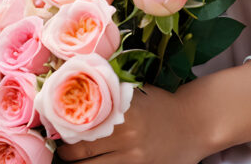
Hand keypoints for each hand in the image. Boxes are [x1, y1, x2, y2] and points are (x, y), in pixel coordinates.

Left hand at [56, 83, 205, 163]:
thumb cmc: (163, 104)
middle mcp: (126, 135)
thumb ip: (113, 95)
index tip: (55, 129)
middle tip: (60, 149)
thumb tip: (78, 93)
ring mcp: (133, 158)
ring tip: (71, 159)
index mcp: (123, 110)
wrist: (195, 123)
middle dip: (65, 153)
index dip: (63, 130)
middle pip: (81, 152)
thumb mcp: (139, 93)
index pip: (82, 124)